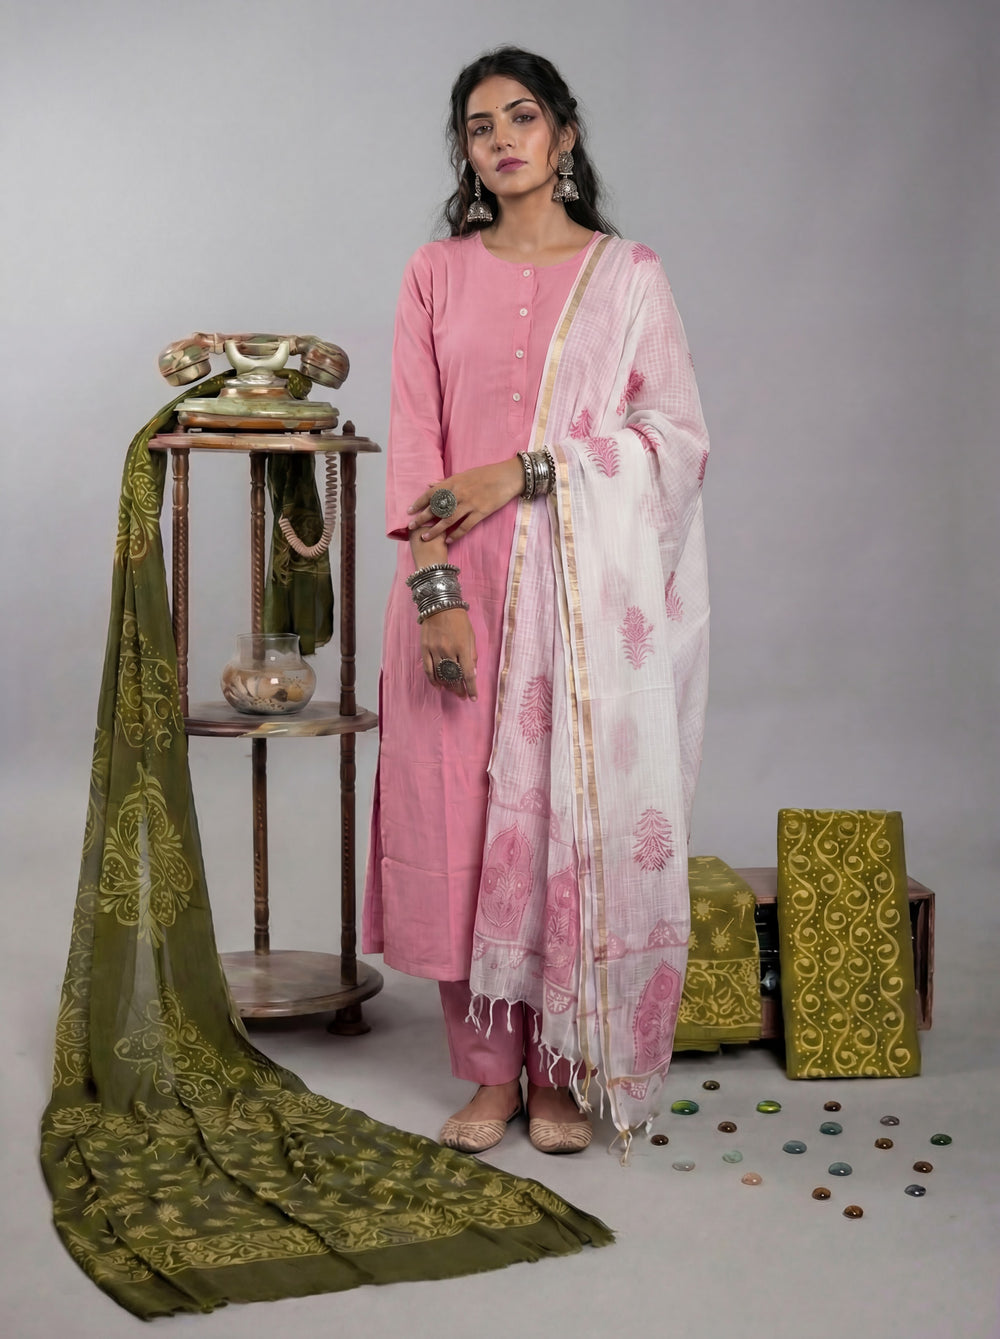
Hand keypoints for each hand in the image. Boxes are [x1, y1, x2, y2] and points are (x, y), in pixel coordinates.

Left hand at [408, 458, 523, 543]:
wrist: (506, 476)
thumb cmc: (485, 474)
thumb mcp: (463, 474)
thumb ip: (446, 482)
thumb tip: (429, 484)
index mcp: (453, 482)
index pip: (431, 493)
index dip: (419, 503)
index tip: (409, 511)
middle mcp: (458, 493)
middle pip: (436, 508)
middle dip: (422, 518)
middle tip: (411, 527)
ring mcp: (469, 504)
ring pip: (448, 520)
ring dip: (435, 530)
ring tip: (425, 537)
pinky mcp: (480, 512)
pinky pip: (465, 526)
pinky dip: (456, 535)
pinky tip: (448, 541)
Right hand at [421, 607, 477, 699]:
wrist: (439, 605)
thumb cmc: (459, 620)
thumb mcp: (471, 635)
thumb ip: (472, 654)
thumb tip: (473, 672)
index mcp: (463, 647)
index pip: (468, 673)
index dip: (471, 688)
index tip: (473, 697)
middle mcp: (449, 650)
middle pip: (454, 677)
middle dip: (459, 689)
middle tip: (462, 695)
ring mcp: (435, 650)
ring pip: (441, 675)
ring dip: (447, 686)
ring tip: (452, 691)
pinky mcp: (425, 649)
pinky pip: (428, 669)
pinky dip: (433, 680)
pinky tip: (438, 686)